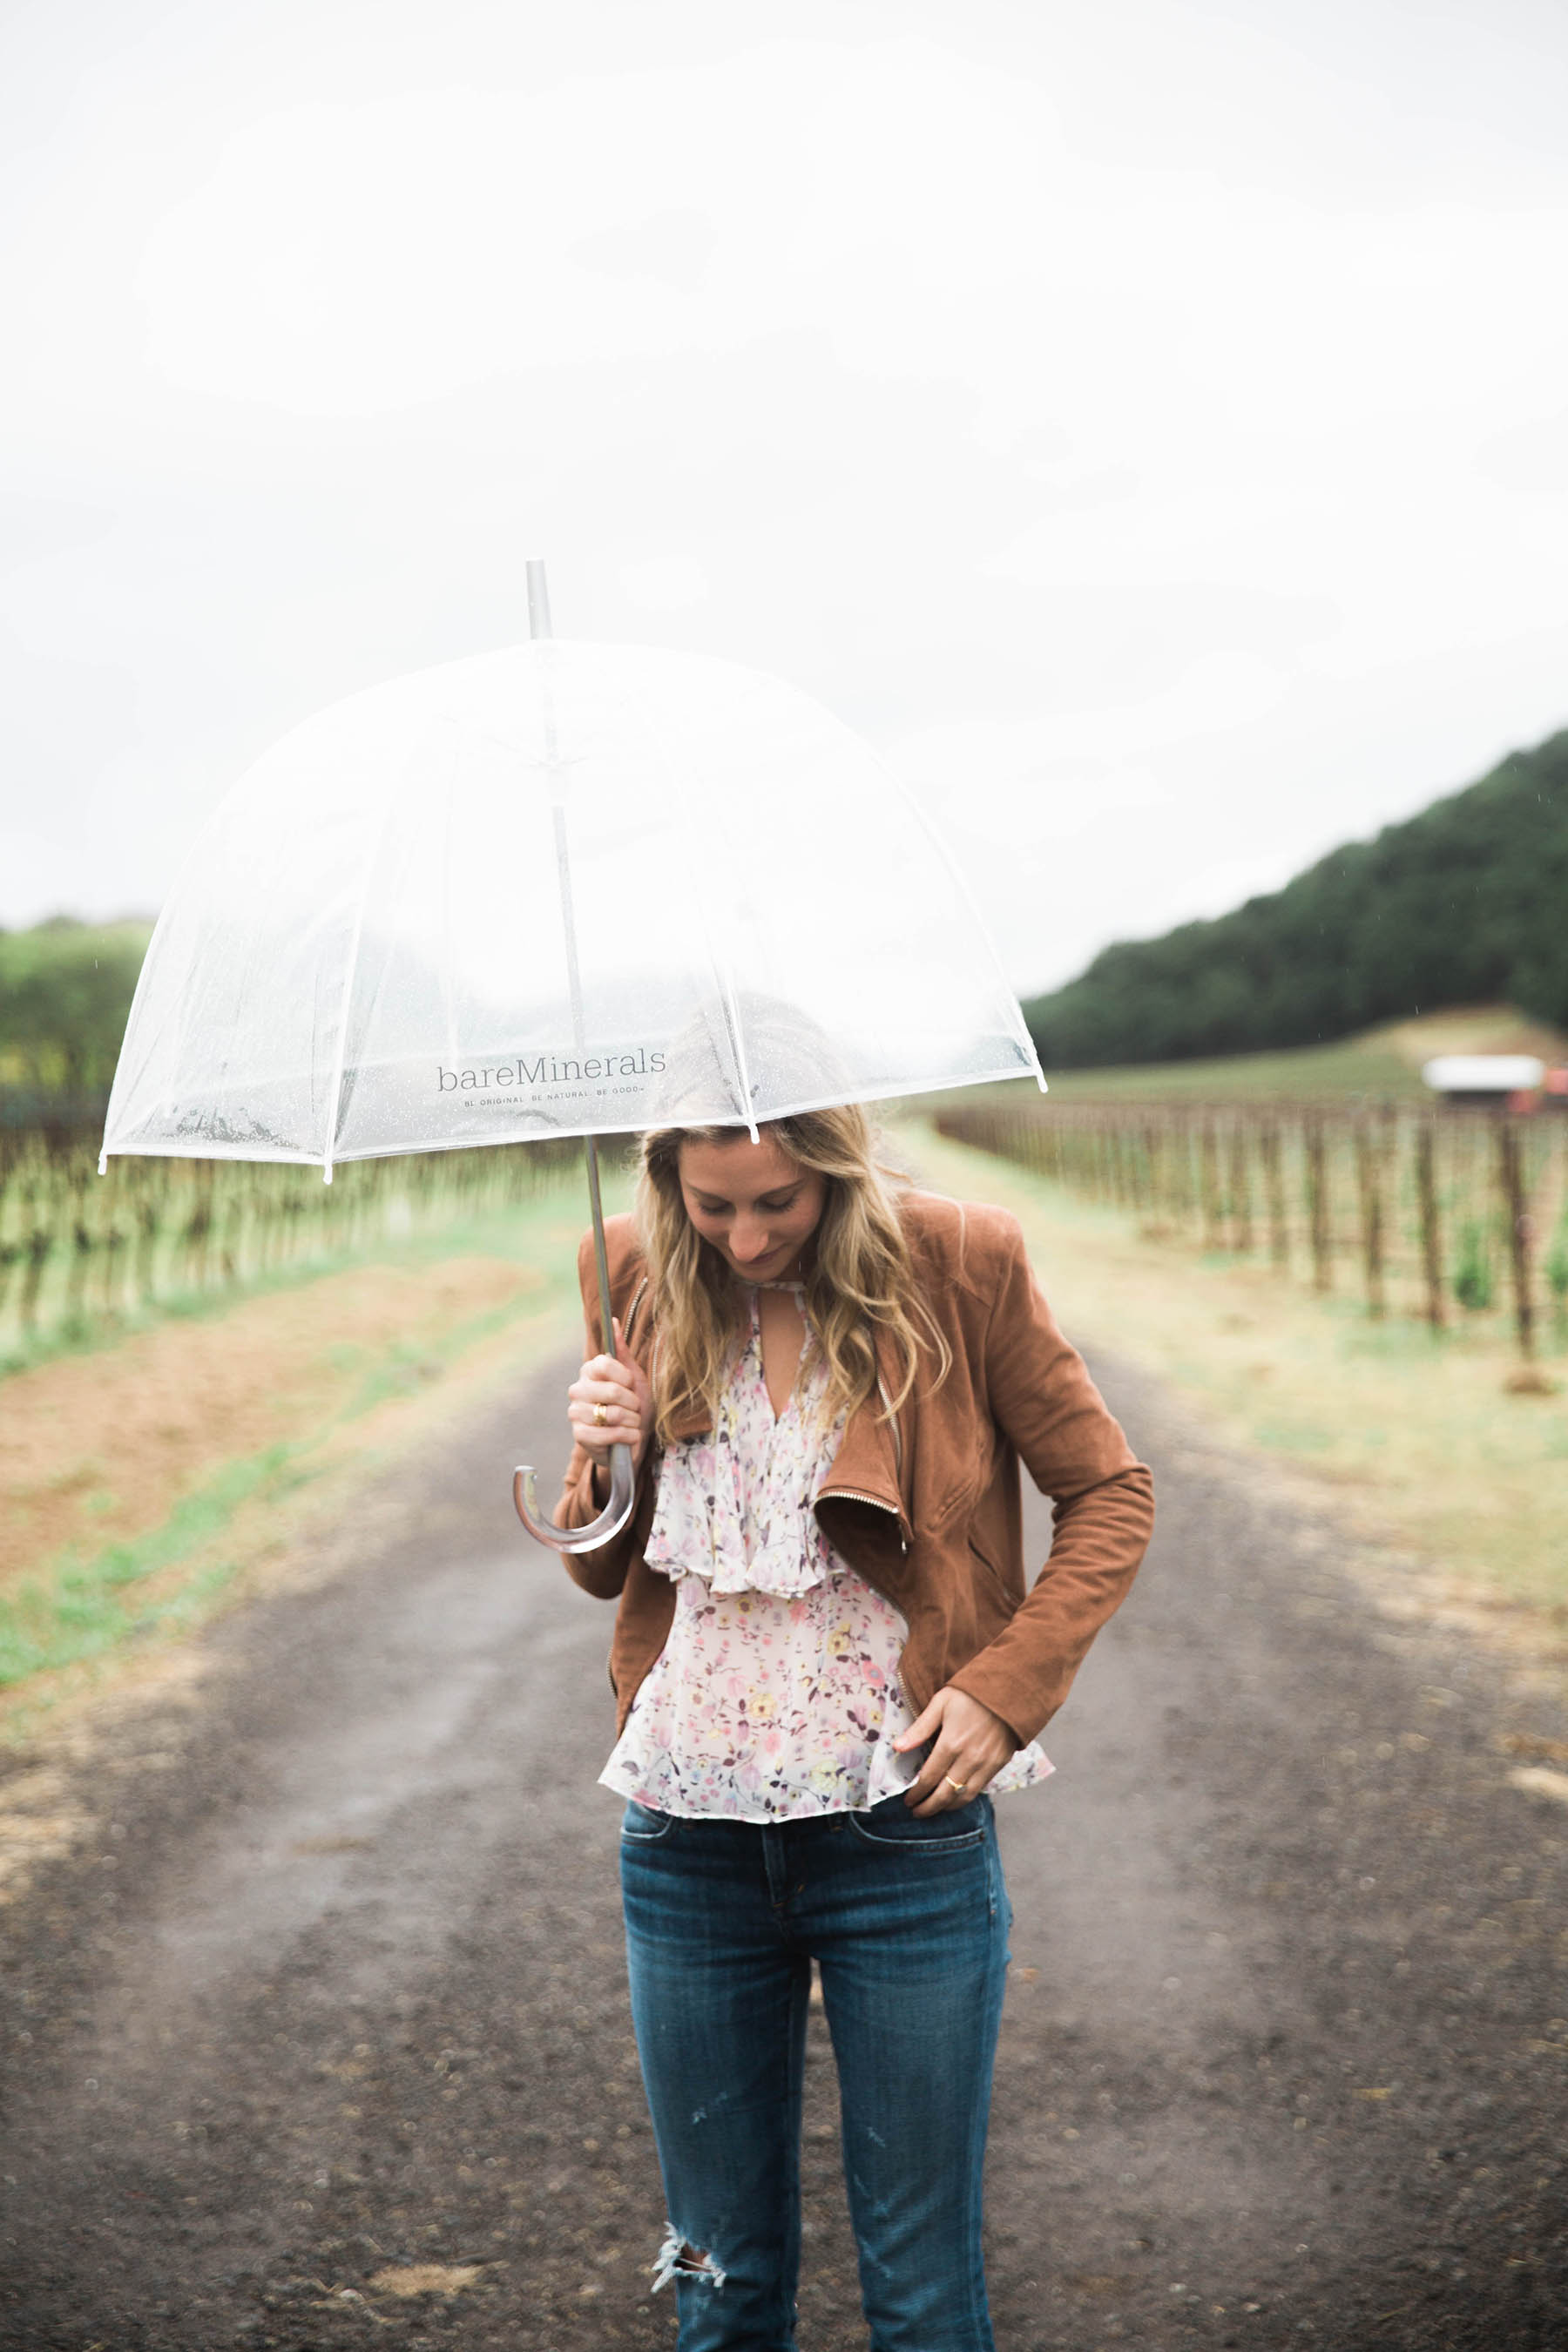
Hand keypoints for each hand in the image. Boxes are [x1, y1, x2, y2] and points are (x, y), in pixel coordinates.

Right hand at [567, 1320, 653, 1467]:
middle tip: (635, 1408)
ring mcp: (576, 1413)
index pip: (603, 1363)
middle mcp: (578, 1390)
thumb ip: (623, 1351)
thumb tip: (613, 1320)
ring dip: (631, 1421)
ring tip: (633, 1423)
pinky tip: (630, 1436)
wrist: (634, 1439)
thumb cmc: (634, 1406)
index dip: (624, 1376)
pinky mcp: (580, 1436)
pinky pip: (605, 1434)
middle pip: (611, 1390)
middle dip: (632, 1403)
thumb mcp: (634, 1377)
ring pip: (611, 1414)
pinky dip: (625, 1436)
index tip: (631, 1385)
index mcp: (589, 1371)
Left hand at [893, 1687, 1015, 1816]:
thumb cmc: (971, 1694)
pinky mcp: (998, 1765)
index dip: (916, 1793)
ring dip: (946, 1807)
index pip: (929, 1778)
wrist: (1009, 1691)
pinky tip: (955, 1798)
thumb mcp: (941, 1703)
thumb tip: (898, 1748)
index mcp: (951, 1743)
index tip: (908, 1800)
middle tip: (916, 1812)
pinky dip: (964, 1799)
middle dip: (928, 1807)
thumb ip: (920, 1728)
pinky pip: (979, 1790)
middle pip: (944, 1794)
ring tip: (934, 1809)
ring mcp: (985, 1764)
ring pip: (963, 1797)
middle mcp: (969, 1759)